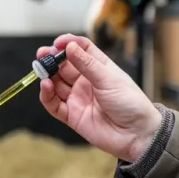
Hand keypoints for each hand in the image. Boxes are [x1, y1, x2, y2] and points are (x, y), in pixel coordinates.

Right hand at [37, 34, 162, 162]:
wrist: (137, 135)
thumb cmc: (130, 103)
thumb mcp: (109, 79)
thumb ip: (86, 64)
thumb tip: (69, 46)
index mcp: (98, 68)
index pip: (80, 50)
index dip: (69, 44)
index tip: (58, 42)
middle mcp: (86, 82)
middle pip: (64, 66)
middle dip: (52, 59)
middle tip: (42, 55)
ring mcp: (78, 98)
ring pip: (56, 84)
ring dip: (47, 77)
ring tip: (42, 72)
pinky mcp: (72, 115)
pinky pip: (54, 105)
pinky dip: (47, 96)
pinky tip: (46, 87)